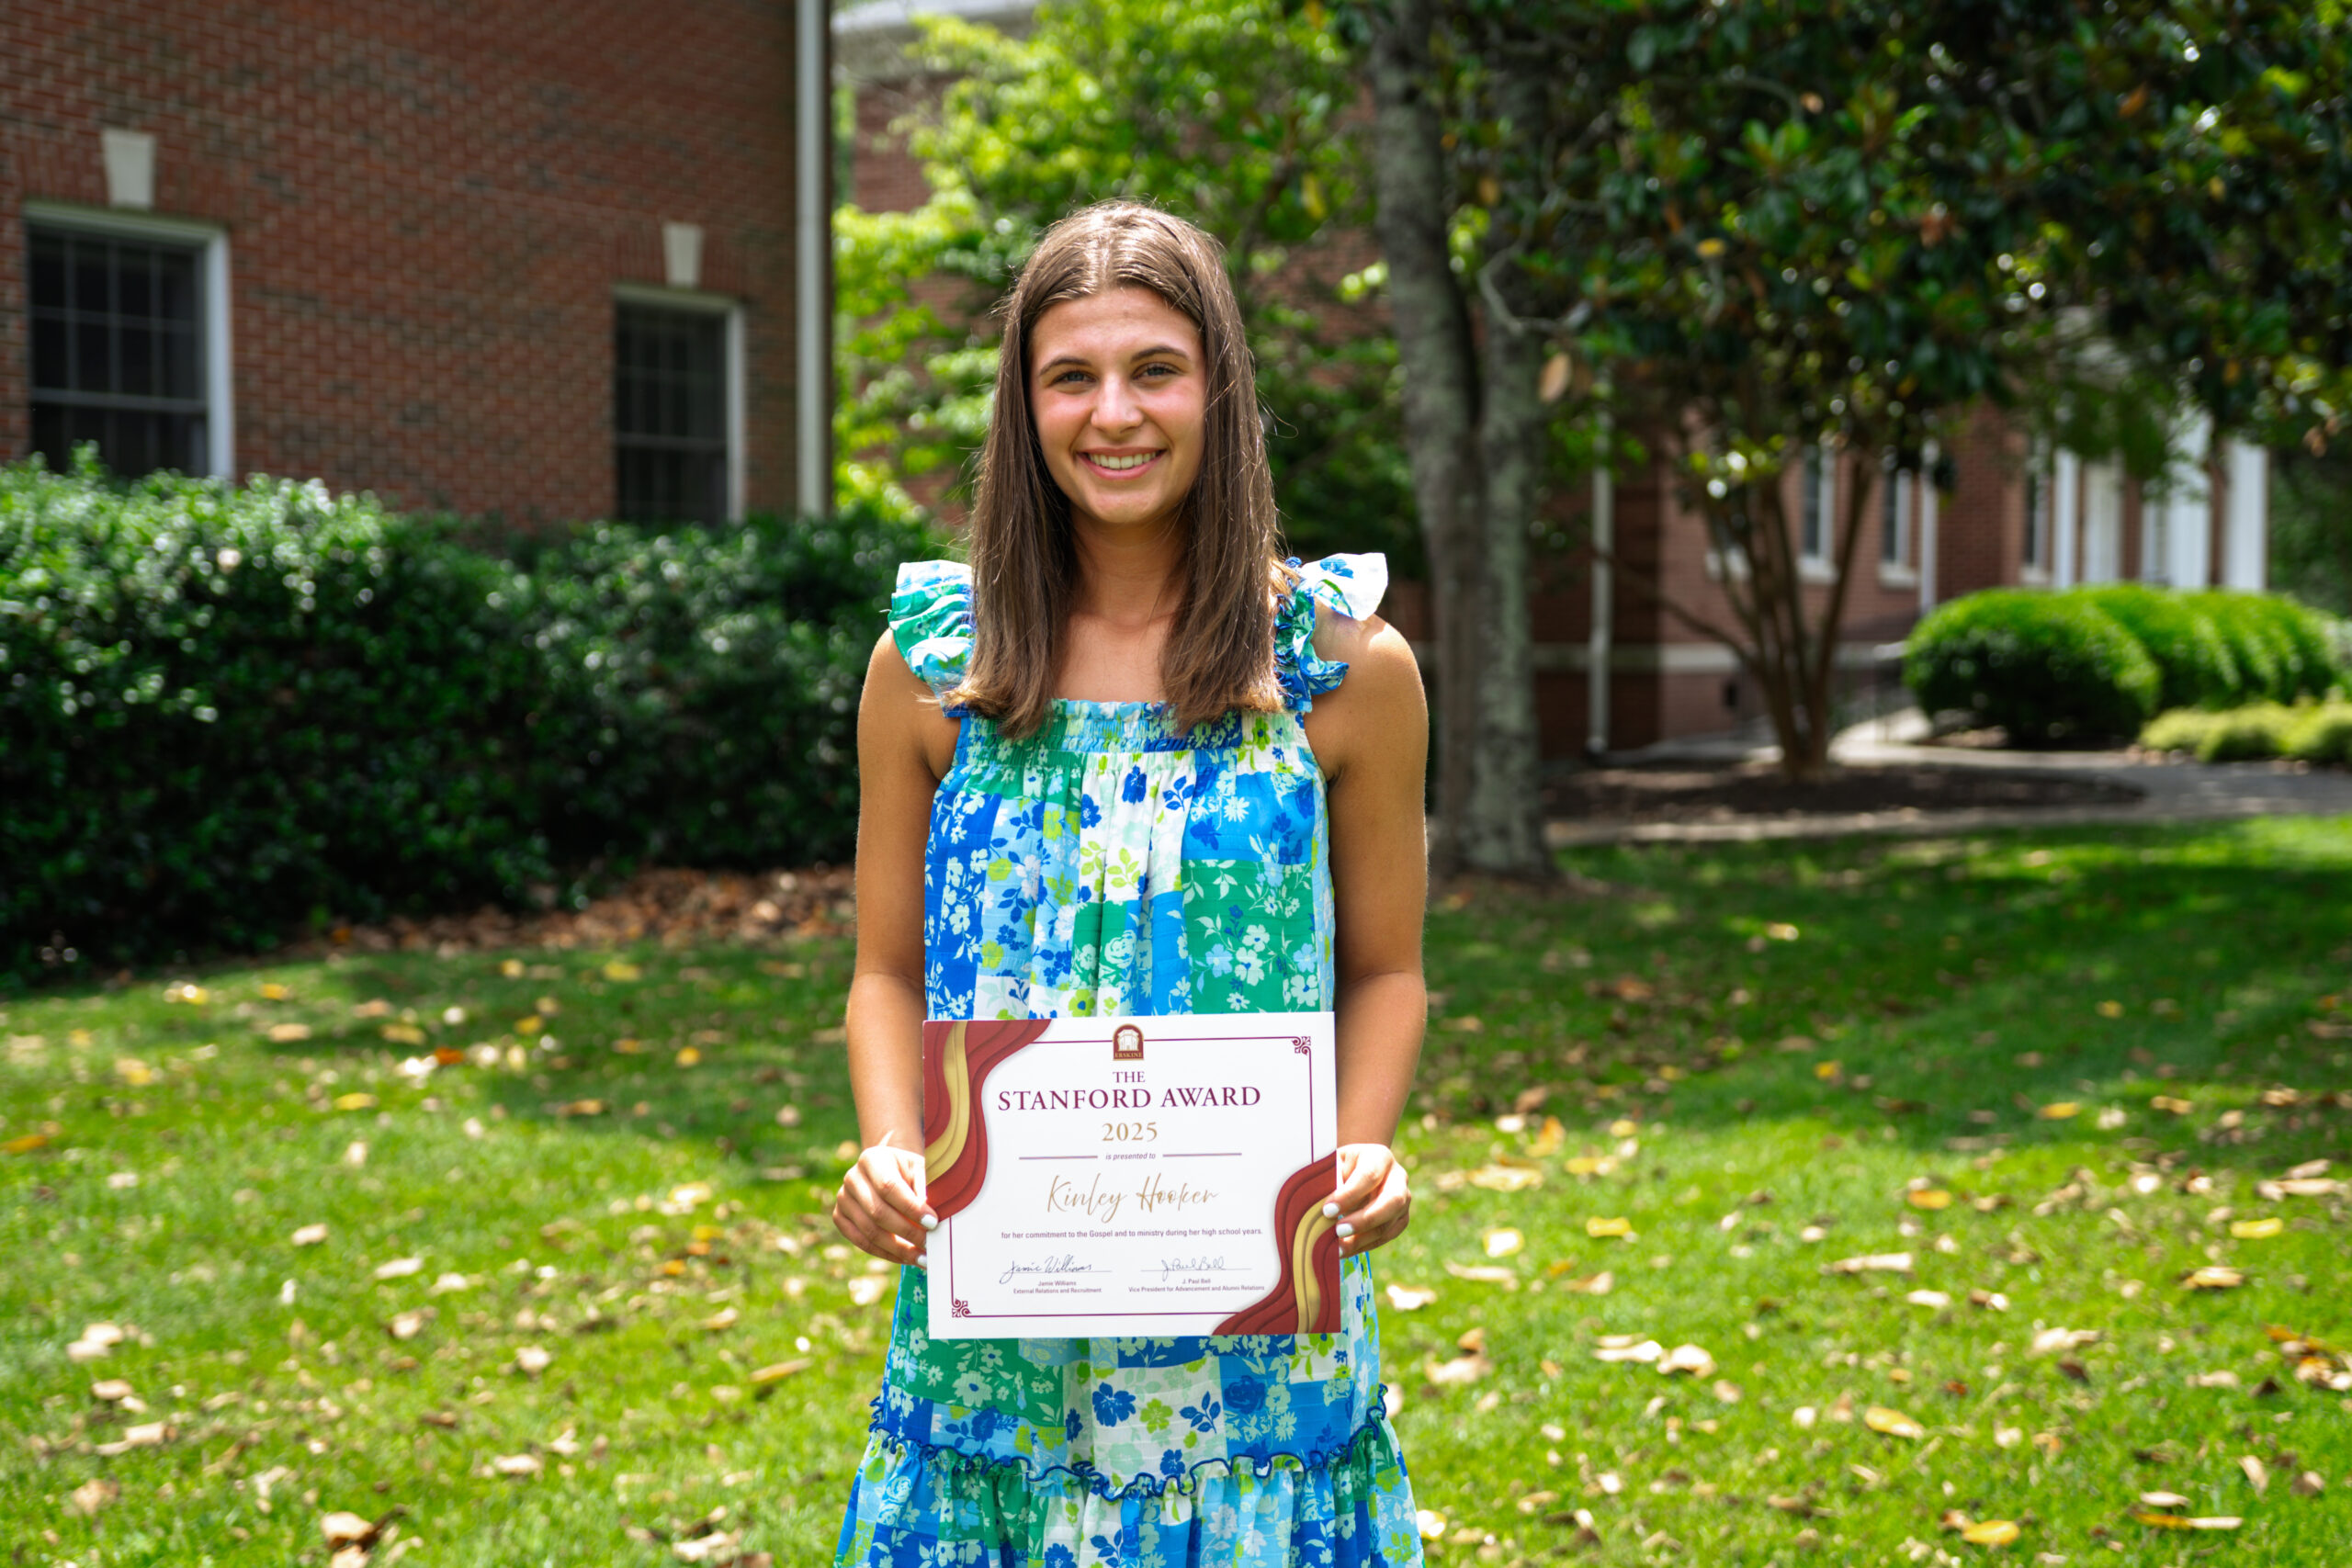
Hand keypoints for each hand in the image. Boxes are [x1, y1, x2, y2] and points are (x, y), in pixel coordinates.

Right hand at [832, 1144, 932, 1266]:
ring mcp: (843, 1199)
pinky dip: (886, 1253)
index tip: (933, 1223)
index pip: (889, 1186)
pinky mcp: (840, 1218)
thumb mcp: (920, 1169)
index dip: (910, 1207)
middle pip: (877, 1212)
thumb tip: (929, 1220)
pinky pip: (862, 1242)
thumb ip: (924, 1189)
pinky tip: (906, 1258)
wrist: (888, 1169)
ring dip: (899, 1249)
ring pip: (869, 1231)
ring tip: (922, 1258)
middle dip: (907, 1232)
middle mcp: (852, 1178)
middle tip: (930, 1245)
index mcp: (872, 1159)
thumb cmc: (909, 1171)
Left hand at [1325, 1142, 1410, 1256]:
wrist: (1356, 1168)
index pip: (1368, 1176)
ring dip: (1362, 1239)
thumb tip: (1323, 1211)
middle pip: (1391, 1201)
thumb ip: (1330, 1181)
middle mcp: (1398, 1177)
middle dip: (1364, 1220)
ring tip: (1337, 1249)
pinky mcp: (1401, 1218)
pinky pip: (1387, 1236)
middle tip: (1338, 1232)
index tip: (1327, 1211)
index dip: (1349, 1195)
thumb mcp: (1333, 1164)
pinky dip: (1366, 1245)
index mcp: (1379, 1157)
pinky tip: (1346, 1250)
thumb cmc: (1339, 1166)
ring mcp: (1404, 1199)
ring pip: (1390, 1223)